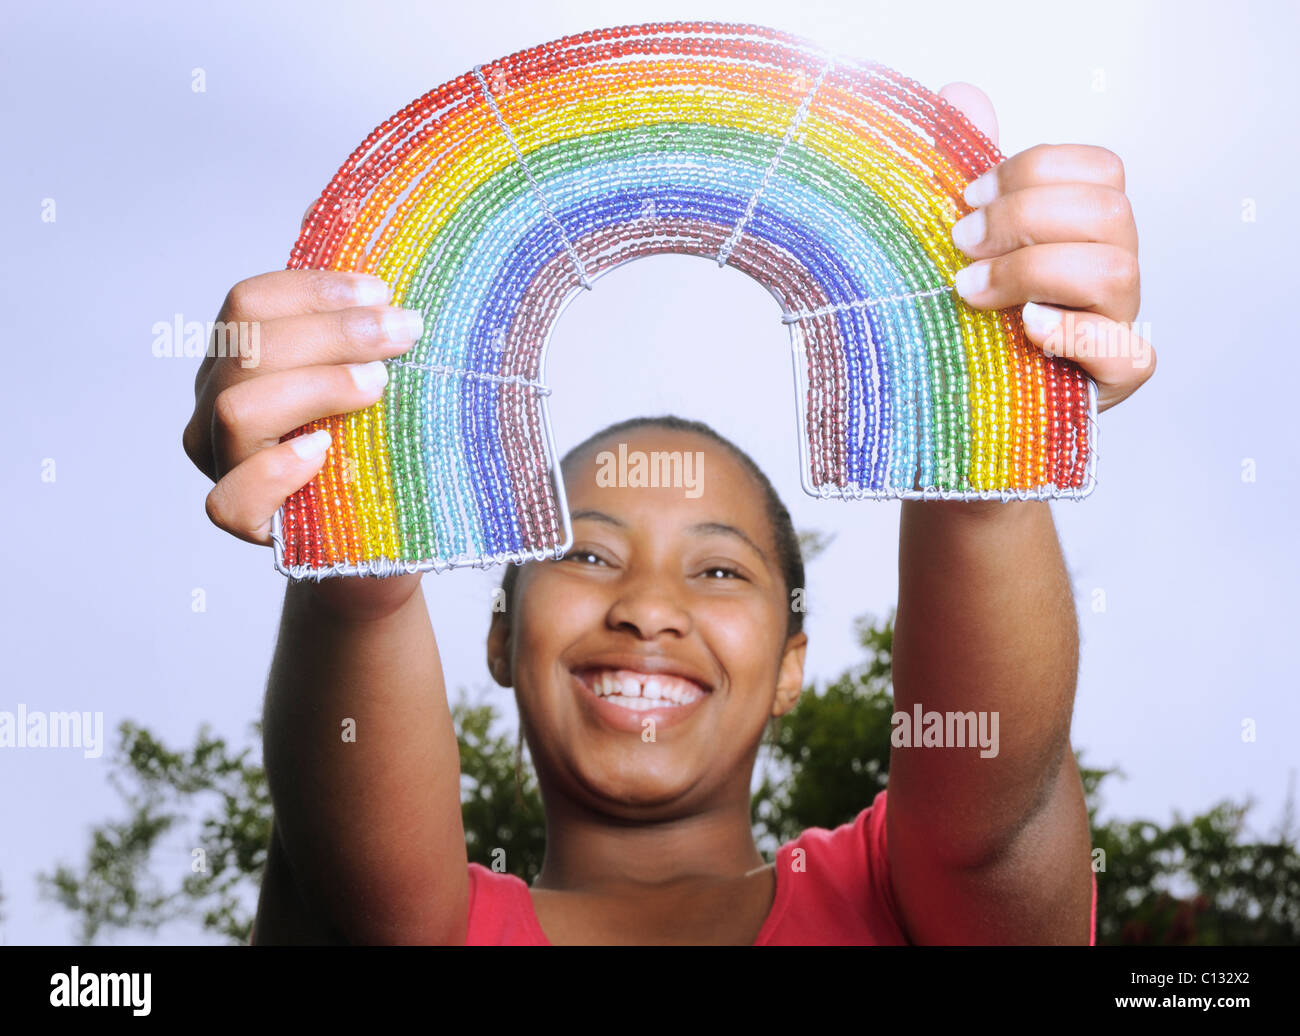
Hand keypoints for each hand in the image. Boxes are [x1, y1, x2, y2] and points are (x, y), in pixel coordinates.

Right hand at [182, 208, 426, 612]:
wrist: (389, 530)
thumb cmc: (381, 439)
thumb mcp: (381, 364)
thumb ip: (356, 301)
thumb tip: (338, 205)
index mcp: (245, 355)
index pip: (251, 303)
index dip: (316, 289)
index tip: (384, 291)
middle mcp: (220, 404)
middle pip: (247, 347)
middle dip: (333, 331)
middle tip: (404, 331)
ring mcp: (226, 463)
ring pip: (235, 410)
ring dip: (316, 386)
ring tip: (378, 386)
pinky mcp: (248, 524)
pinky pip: (229, 499)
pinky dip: (275, 471)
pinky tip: (322, 452)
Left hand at [937, 82, 1154, 412]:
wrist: (959, 404)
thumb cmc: (968, 319)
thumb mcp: (963, 245)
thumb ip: (970, 176)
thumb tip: (959, 97)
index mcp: (1084, 228)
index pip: (1098, 170)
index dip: (1034, 171)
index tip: (968, 194)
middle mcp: (1110, 270)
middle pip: (1108, 211)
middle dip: (1024, 217)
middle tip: (960, 243)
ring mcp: (1117, 323)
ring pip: (1116, 270)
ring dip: (1033, 270)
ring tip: (970, 290)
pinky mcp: (1113, 378)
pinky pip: (1127, 352)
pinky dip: (1074, 334)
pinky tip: (1024, 328)